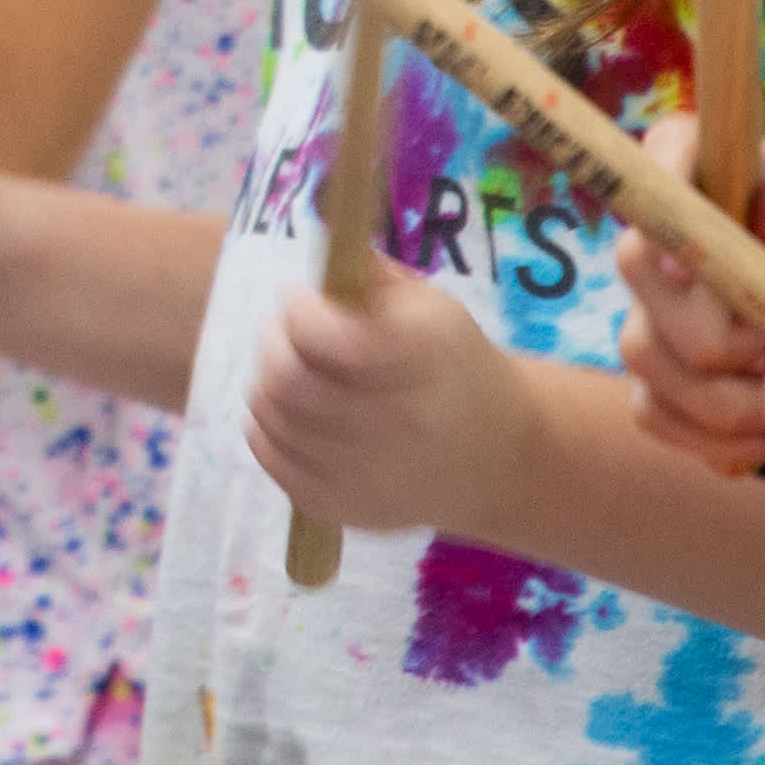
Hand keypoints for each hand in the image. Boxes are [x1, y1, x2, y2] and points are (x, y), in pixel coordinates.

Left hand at [244, 273, 537, 541]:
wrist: (497, 457)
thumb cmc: (454, 365)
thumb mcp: (434, 308)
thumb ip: (371, 278)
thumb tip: (318, 256)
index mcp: (424, 360)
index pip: (331, 338)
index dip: (299, 310)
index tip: (299, 294)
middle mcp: (398, 424)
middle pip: (289, 382)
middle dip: (273, 342)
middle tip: (284, 328)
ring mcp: (368, 476)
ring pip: (271, 420)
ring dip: (268, 382)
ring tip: (292, 366)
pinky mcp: (343, 509)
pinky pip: (273, 461)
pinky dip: (268, 427)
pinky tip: (292, 410)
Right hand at [615, 118, 764, 470]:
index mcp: (744, 173)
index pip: (669, 149)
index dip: (665, 201)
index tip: (691, 271)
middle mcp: (690, 231)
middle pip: (637, 264)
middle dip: (713, 335)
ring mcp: (669, 305)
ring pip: (641, 349)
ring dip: (721, 400)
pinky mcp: (669, 373)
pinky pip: (652, 409)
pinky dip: (712, 438)